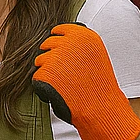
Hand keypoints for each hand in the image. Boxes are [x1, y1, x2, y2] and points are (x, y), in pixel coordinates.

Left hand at [32, 23, 139, 139]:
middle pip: (47, 44)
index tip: (60, 51)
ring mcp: (56, 57)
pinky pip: (37, 76)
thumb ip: (78, 44)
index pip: (59, 30)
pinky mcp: (45, 73)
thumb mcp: (95, 55)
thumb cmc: (99, 85)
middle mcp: (70, 42)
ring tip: (66, 84)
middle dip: (51, 57)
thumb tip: (55, 36)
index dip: (57, 40)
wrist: (102, 109)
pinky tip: (60, 91)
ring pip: (40, 61)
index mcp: (84, 35)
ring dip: (48, 71)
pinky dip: (44, 85)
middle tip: (65, 73)